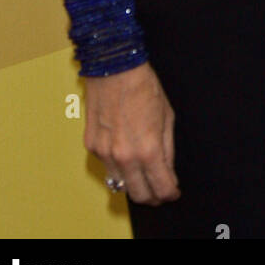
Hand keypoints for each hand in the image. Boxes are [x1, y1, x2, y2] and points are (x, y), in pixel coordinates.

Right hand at [84, 63, 179, 205]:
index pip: (161, 188)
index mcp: (148, 149)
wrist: (114, 67)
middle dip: (152, 196)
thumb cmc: (143, 86)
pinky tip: (125, 152)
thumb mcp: (167, 116)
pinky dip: (116, 166)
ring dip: (133, 183)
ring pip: (119, 184)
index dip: (170, 193)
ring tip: (142, 174)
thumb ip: (167, 148)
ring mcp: (104, 153)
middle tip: (159, 190)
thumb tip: (167, 169)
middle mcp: (124, 157)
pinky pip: (106, 166)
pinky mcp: (91, 146)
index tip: (172, 192)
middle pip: (138, 195)